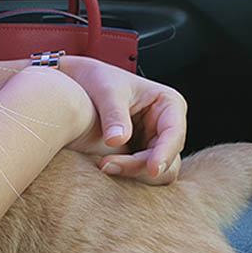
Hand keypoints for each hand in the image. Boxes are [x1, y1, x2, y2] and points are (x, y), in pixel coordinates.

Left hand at [59, 56, 186, 184]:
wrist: (77, 83)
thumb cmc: (97, 79)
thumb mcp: (106, 91)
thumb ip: (114, 115)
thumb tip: (117, 141)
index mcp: (169, 104)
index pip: (174, 133)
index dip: (165, 153)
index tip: (152, 169)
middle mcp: (166, 125)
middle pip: (168, 157)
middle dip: (141, 165)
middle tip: (108, 165)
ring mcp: (154, 141)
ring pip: (156, 169)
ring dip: (133, 172)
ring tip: (103, 165)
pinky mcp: (139, 152)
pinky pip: (140, 171)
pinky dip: (126, 173)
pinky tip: (105, 166)